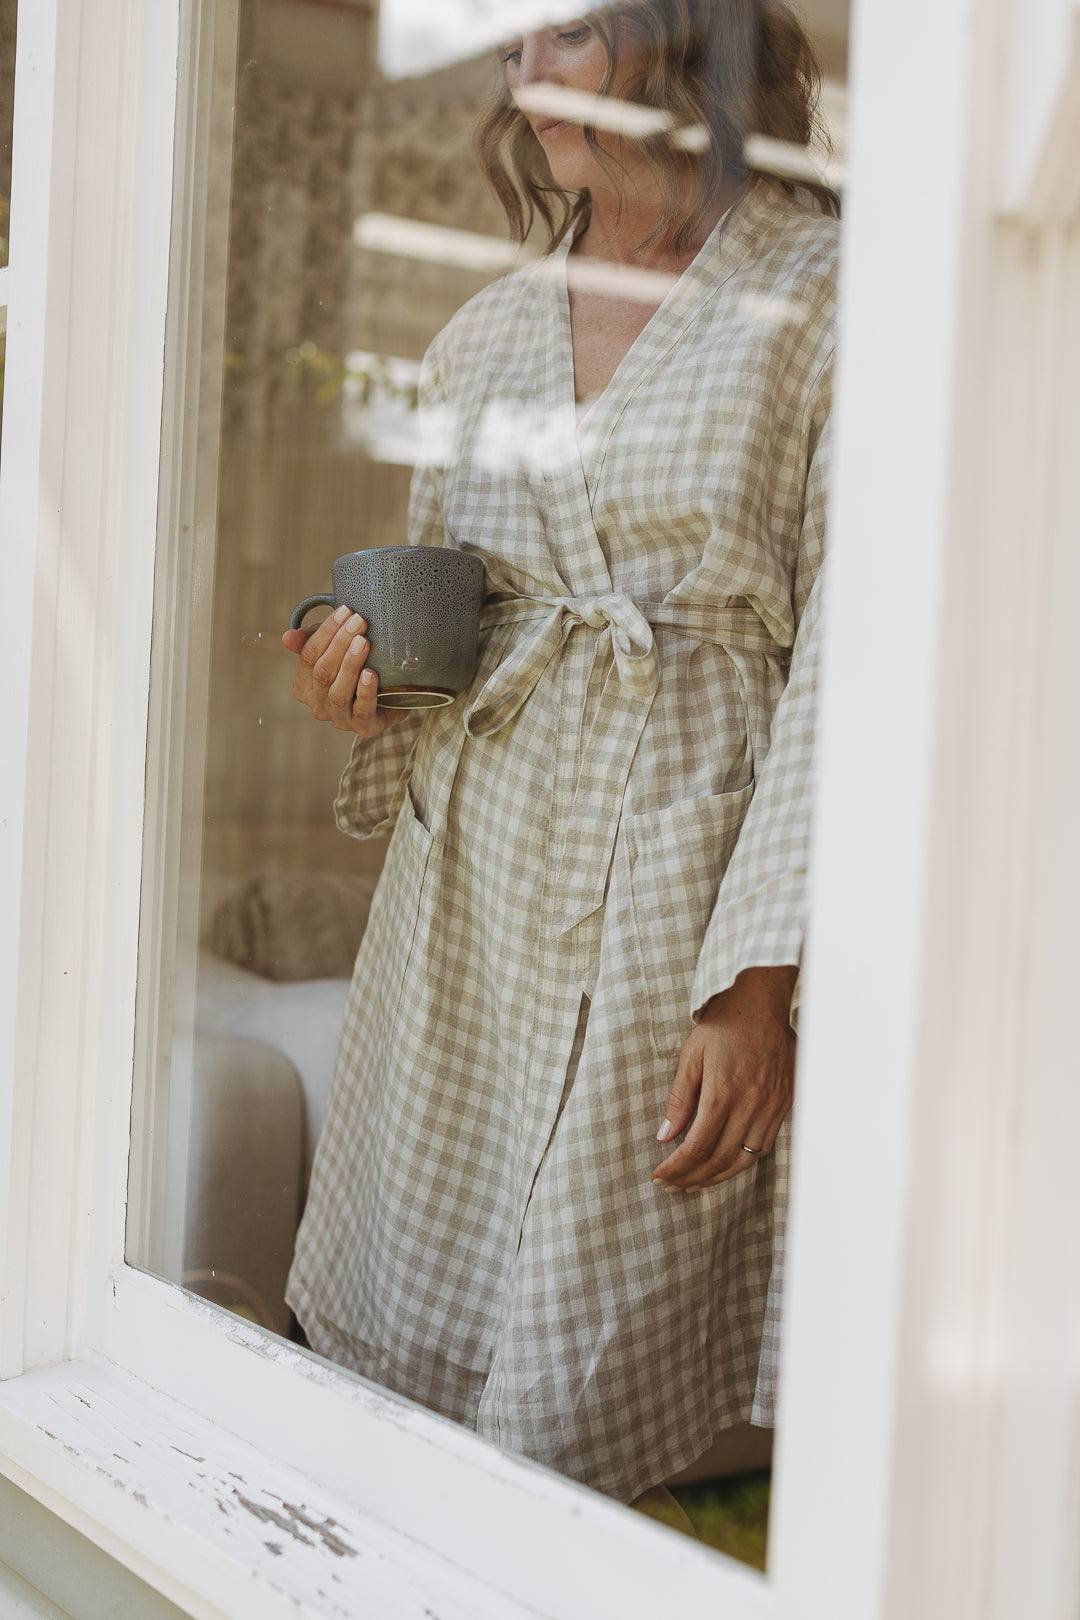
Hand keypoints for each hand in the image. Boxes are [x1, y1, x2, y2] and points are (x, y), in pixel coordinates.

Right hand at [282, 606, 410, 737]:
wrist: (394, 695)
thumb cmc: (358, 666)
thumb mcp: (335, 648)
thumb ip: (311, 640)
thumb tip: (287, 638)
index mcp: (304, 687)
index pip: (308, 656)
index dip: (324, 633)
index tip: (345, 611)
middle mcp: (318, 706)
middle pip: (323, 672)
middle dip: (340, 644)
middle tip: (359, 621)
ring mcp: (340, 719)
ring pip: (338, 692)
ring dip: (350, 665)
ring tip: (363, 642)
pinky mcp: (364, 728)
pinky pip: (362, 710)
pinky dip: (365, 691)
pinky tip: (371, 674)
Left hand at [651, 966, 796, 1191]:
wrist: (762, 1002)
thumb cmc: (724, 1024)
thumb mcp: (691, 1055)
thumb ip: (679, 1098)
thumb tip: (665, 1135)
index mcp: (723, 1091)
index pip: (696, 1146)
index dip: (676, 1168)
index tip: (659, 1177)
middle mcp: (751, 1104)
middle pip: (720, 1160)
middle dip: (692, 1178)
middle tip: (673, 1185)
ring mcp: (772, 1106)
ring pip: (746, 1160)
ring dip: (718, 1177)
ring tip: (695, 1182)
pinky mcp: (785, 1104)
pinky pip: (765, 1146)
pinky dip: (743, 1162)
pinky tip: (726, 1163)